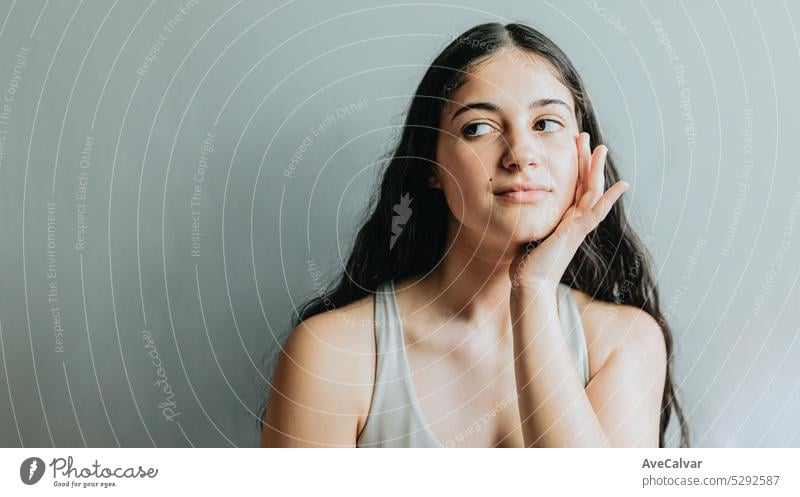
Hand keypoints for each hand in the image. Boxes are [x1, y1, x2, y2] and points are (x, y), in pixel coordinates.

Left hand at [508, 132, 628, 291]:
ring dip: (596, 170)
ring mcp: (577, 227)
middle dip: (586, 159)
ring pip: (592, 192)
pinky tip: (621, 185)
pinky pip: (595, 213)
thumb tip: (518, 208)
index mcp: (564, 219)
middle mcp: (574, 221)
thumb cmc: (525, 265)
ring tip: (601, 148)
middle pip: (585, 184)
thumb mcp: (528, 234)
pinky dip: (608, 199)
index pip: (573, 187)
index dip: (576, 166)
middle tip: (586, 136)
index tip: (574, 146)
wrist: (530, 285)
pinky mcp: (575, 234)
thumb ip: (530, 220)